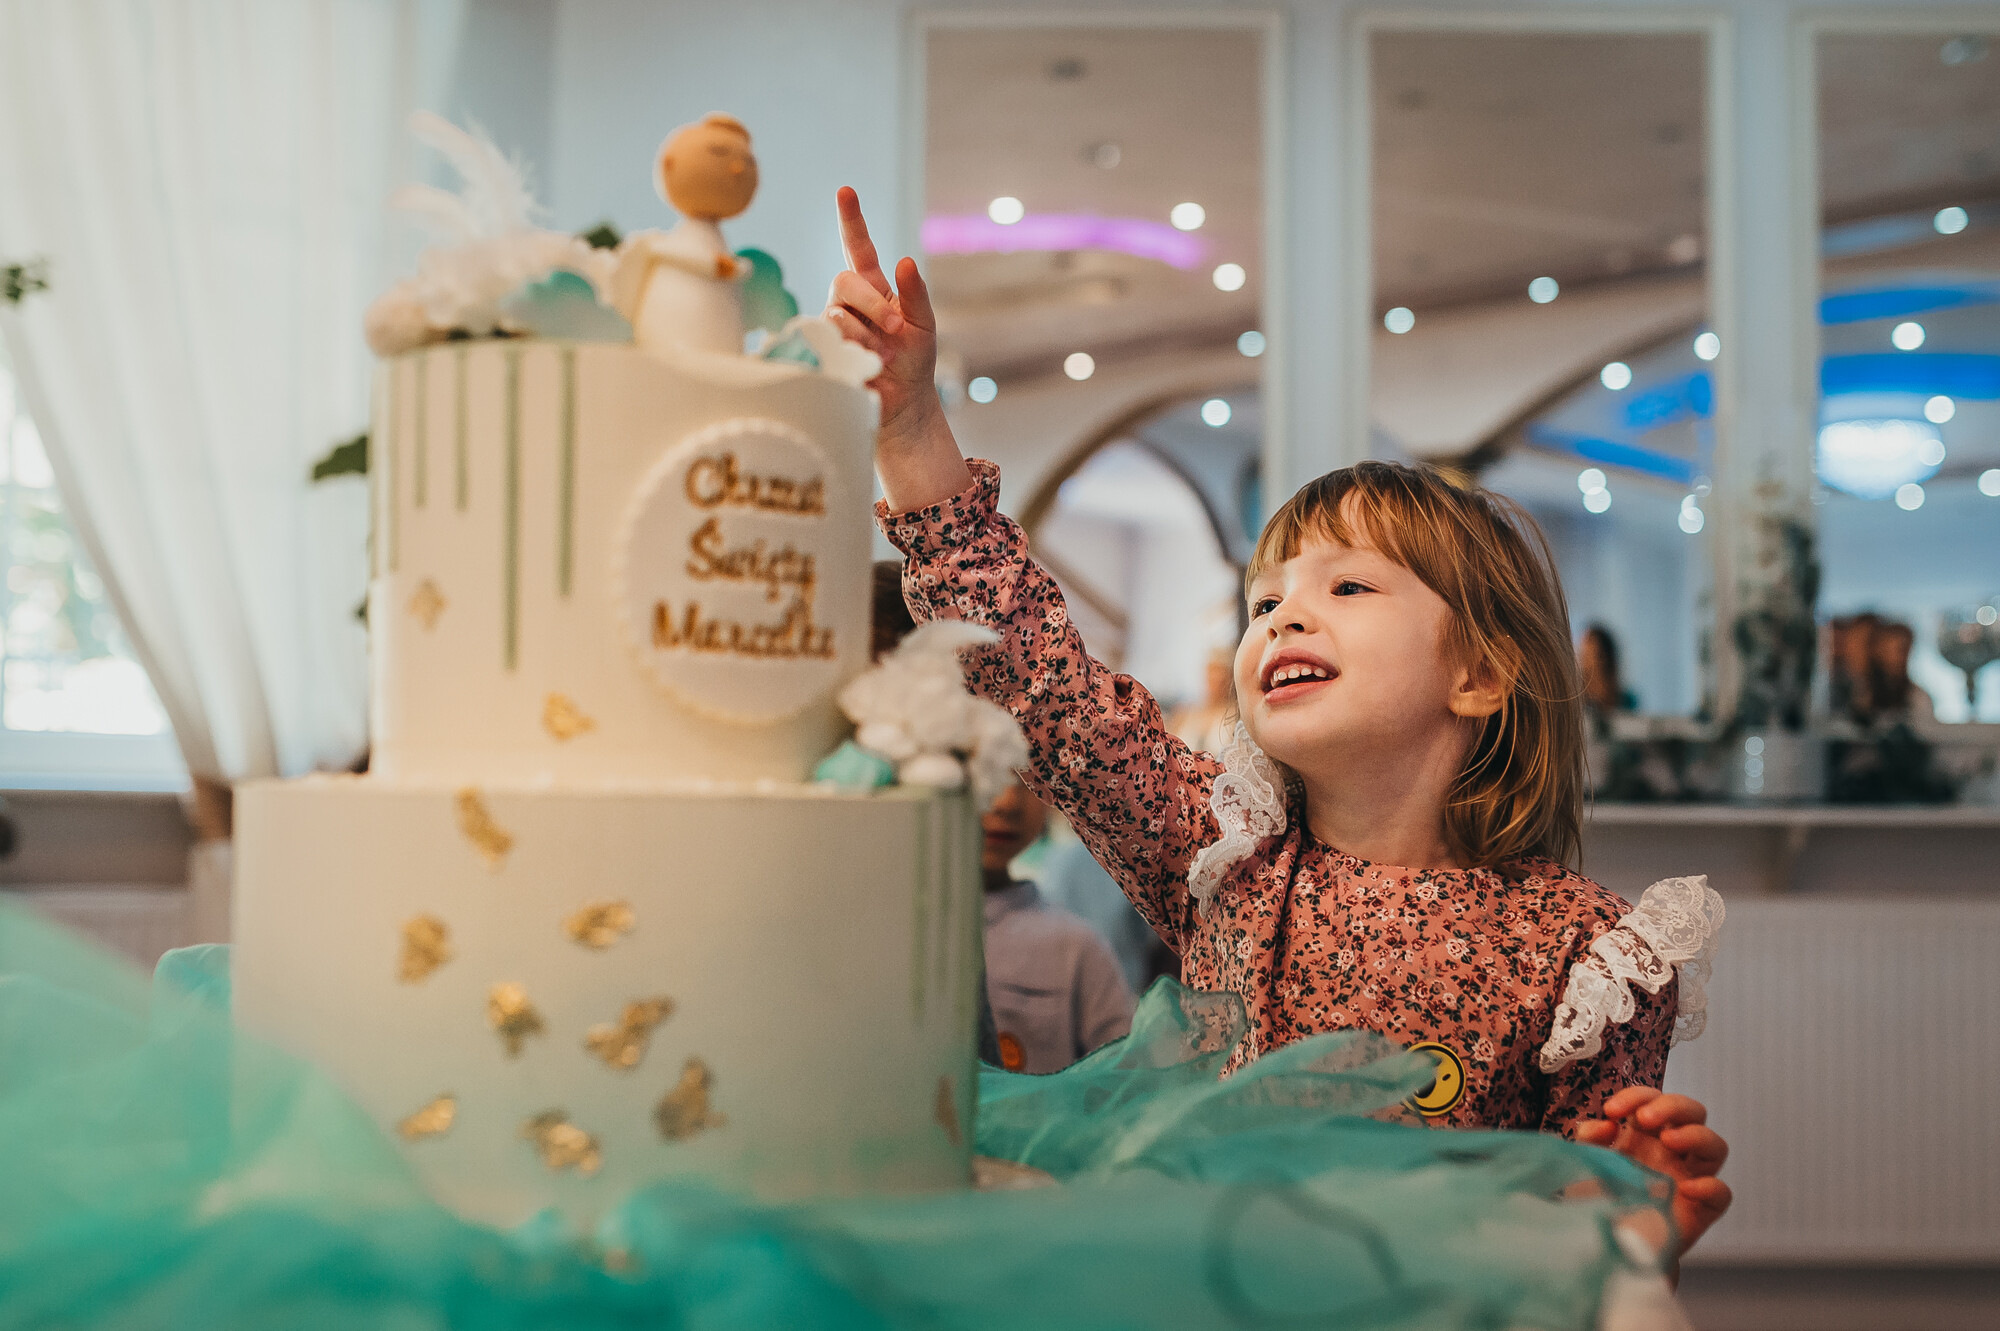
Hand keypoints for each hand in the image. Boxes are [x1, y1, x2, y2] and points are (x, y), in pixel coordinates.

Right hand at [826, 186, 940, 441]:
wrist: (903, 403)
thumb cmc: (914, 361)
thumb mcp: (924, 325)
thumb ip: (916, 294)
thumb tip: (904, 260)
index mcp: (875, 287)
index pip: (858, 247)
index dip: (851, 220)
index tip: (845, 191)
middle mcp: (849, 301)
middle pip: (844, 280)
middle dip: (872, 302)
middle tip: (897, 329)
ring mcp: (834, 324)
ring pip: (836, 313)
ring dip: (866, 334)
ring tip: (883, 355)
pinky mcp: (822, 348)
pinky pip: (828, 339)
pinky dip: (853, 351)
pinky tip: (866, 365)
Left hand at [1576, 1087, 1732, 1256]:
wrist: (1607, 1243)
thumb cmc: (1599, 1197)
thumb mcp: (1586, 1162)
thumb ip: (1590, 1138)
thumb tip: (1608, 1124)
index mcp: (1644, 1135)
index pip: (1652, 1101)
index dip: (1636, 1097)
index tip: (1611, 1111)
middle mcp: (1672, 1151)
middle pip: (1693, 1113)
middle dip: (1672, 1106)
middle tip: (1645, 1118)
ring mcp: (1690, 1178)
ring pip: (1715, 1146)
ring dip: (1695, 1135)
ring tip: (1668, 1140)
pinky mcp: (1701, 1210)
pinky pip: (1722, 1194)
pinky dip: (1711, 1186)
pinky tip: (1686, 1188)